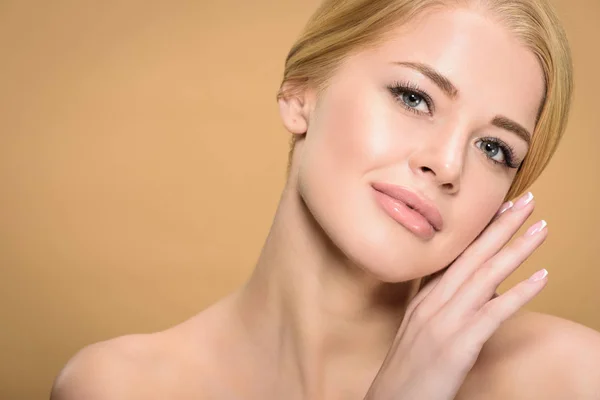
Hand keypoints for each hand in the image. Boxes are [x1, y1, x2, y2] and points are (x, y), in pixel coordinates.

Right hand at [364, 192, 548, 399]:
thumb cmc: (410, 369)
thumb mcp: (425, 331)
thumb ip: (451, 306)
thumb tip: (489, 290)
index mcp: (426, 298)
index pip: (456, 255)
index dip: (480, 230)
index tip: (500, 207)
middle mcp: (434, 302)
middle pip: (472, 257)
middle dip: (501, 227)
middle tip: (526, 201)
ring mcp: (445, 321)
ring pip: (485, 276)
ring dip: (515, 249)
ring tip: (540, 228)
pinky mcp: (458, 344)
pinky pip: (493, 314)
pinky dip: (519, 293)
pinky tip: (541, 278)